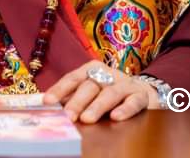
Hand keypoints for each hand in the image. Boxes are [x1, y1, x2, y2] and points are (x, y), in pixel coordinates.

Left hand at [43, 61, 158, 122]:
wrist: (143, 93)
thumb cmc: (108, 94)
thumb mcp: (89, 93)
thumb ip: (71, 98)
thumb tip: (46, 107)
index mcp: (92, 70)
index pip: (73, 78)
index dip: (60, 89)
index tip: (48, 101)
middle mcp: (108, 74)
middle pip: (90, 86)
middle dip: (78, 101)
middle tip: (68, 116)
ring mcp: (125, 84)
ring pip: (110, 93)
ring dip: (98, 106)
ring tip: (87, 119)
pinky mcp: (141, 96)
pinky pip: (133, 101)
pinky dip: (125, 109)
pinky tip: (116, 117)